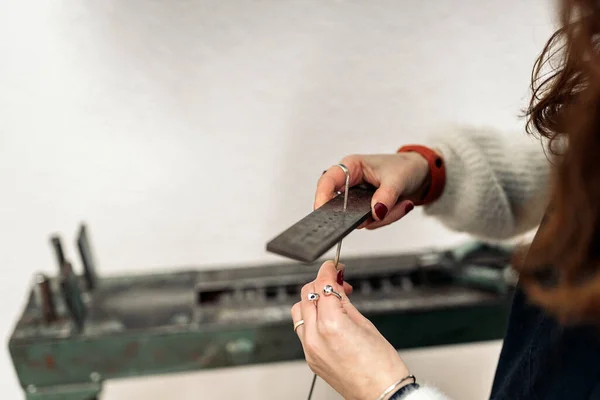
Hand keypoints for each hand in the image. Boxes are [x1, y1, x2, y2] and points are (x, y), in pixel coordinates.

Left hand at [291, 261, 410, 399]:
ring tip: (332, 300)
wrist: (383, 395)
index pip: (321, 286)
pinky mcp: (310, 358)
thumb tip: (335, 288)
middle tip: (337, 282)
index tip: (333, 266)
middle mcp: (315, 337)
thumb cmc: (382, 366)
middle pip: (306, 295)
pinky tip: (327, 318)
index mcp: (331, 325)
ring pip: (299, 311)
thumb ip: (345, 303)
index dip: (328, 271)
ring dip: (312, 300)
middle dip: (321, 284)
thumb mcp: (365, 325)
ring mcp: (310, 349)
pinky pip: (303, 330)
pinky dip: (312, 318)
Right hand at [315, 152, 430, 228]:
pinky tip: (400, 205)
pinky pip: (371, 223)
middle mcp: (350, 183)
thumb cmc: (405, 167)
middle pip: (341, 206)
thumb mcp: (398, 179)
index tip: (323, 212)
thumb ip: (386, 196)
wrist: (419, 175)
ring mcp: (357, 199)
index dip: (321, 197)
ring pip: (358, 219)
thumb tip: (376, 212)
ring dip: (383, 216)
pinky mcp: (365, 210)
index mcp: (351, 167)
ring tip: (401, 203)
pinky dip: (388, 218)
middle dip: (363, 214)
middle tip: (381, 212)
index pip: (327, 181)